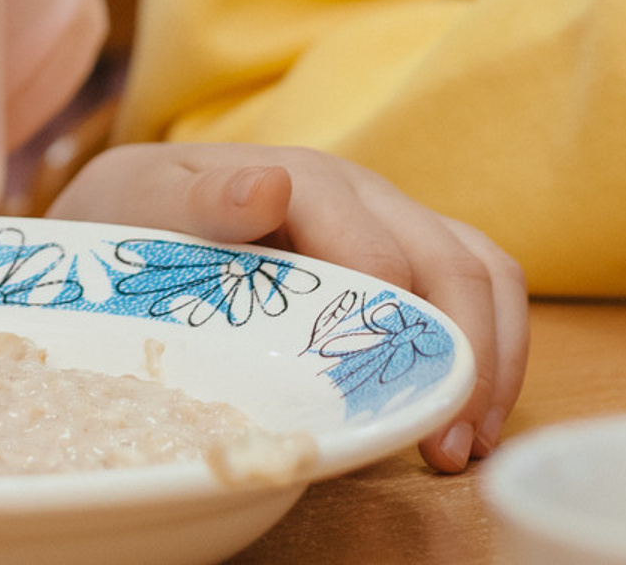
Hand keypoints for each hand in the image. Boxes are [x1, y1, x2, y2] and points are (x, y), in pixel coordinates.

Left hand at [49, 142, 526, 472]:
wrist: (132, 206)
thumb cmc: (137, 215)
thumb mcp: (146, 203)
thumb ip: (204, 199)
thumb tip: (271, 184)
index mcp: (307, 180)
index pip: (383, 254)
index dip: (403, 331)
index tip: (403, 408)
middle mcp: (363, 193)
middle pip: (451, 260)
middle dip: (466, 352)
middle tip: (451, 445)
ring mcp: (389, 218)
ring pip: (482, 266)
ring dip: (493, 353)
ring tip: (471, 439)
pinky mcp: (401, 248)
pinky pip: (474, 278)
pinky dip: (493, 342)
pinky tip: (471, 412)